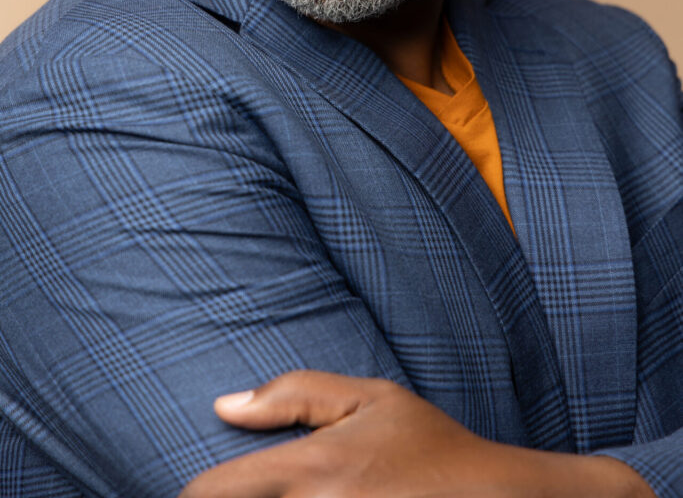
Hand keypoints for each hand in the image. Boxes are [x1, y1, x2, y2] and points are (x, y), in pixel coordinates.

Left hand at [179, 370, 653, 497]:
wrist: (493, 497)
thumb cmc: (429, 445)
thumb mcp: (370, 398)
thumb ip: (294, 394)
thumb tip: (224, 406)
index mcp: (309, 467)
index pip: (208, 493)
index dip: (190, 497)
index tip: (196, 493)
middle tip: (237, 494)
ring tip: (298, 494)